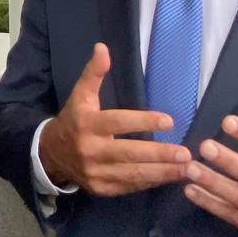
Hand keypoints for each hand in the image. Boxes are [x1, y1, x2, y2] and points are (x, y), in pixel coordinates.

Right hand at [38, 44, 190, 196]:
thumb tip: (103, 47)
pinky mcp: (101, 189)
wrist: (50, 155)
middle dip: (159, 154)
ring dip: (162, 172)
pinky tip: (169, 177)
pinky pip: (129, 186)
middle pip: (129, 153)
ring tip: (186, 169)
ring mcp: (95, 173)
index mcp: (86, 124)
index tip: (169, 121)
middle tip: (185, 154)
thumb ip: (94, 73)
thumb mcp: (80, 95)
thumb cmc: (73, 120)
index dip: (144, 122)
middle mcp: (90, 151)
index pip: (118, 122)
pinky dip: (150, 182)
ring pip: (133, 174)